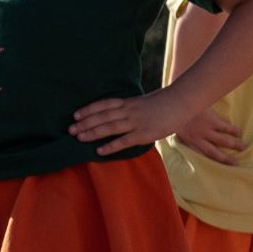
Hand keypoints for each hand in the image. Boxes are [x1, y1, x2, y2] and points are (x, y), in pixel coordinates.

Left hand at [70, 89, 192, 155]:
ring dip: (93, 133)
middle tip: (70, 130)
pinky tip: (99, 151)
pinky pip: (124, 141)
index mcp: (129, 102)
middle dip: (86, 123)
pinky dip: (110, 146)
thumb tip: (123, 112)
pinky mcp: (144, 133)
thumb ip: (133, 107)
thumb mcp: (146, 101)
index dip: (89, 110)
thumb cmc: (166, 101)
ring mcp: (136, 122)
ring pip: (110, 127)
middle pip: (103, 116)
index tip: (75, 115)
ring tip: (79, 138)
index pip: (104, 105)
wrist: (182, 102)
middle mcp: (129, 111)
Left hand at [175, 110, 244, 163]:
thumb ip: (182, 134)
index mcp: (189, 142)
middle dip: (226, 159)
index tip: (219, 166)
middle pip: (215, 152)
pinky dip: (233, 130)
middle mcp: (199, 139)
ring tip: (243, 147)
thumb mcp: (176, 127)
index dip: (211, 162)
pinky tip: (238, 132)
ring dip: (234, 144)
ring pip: (223, 140)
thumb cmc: (176, 115)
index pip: (202, 155)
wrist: (177, 104)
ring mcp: (206, 130)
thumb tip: (182, 139)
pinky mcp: (212, 120)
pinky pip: (225, 127)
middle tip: (236, 163)